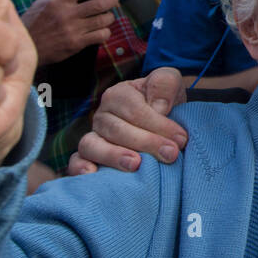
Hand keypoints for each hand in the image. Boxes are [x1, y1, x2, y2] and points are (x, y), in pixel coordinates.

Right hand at [20, 0, 120, 65]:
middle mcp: (67, 14)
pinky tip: (102, 29)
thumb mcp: (43, 1)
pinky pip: (100, 36)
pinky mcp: (76, 44)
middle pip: (100, 3)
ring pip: (103, 20)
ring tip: (108, 14)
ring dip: (110, 16)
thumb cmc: (35, 21)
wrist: (27, 45)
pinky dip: (106, 32)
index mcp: (59, 0)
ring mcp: (73, 29)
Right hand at [67, 67, 187, 174]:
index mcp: (119, 95)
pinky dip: (80, 168)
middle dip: (146, 143)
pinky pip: (76, 162)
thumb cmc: (166, 102)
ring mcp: (93, 137)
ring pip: (92, 145)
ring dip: (113, 156)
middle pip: (116, 130)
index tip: (181, 139)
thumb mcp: (170, 83)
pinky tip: (93, 175)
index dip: (159, 125)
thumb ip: (164, 84)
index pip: (134, 110)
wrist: (166, 122)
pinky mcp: (88, 157)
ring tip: (135, 165)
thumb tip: (158, 107)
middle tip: (170, 154)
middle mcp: (102, 116)